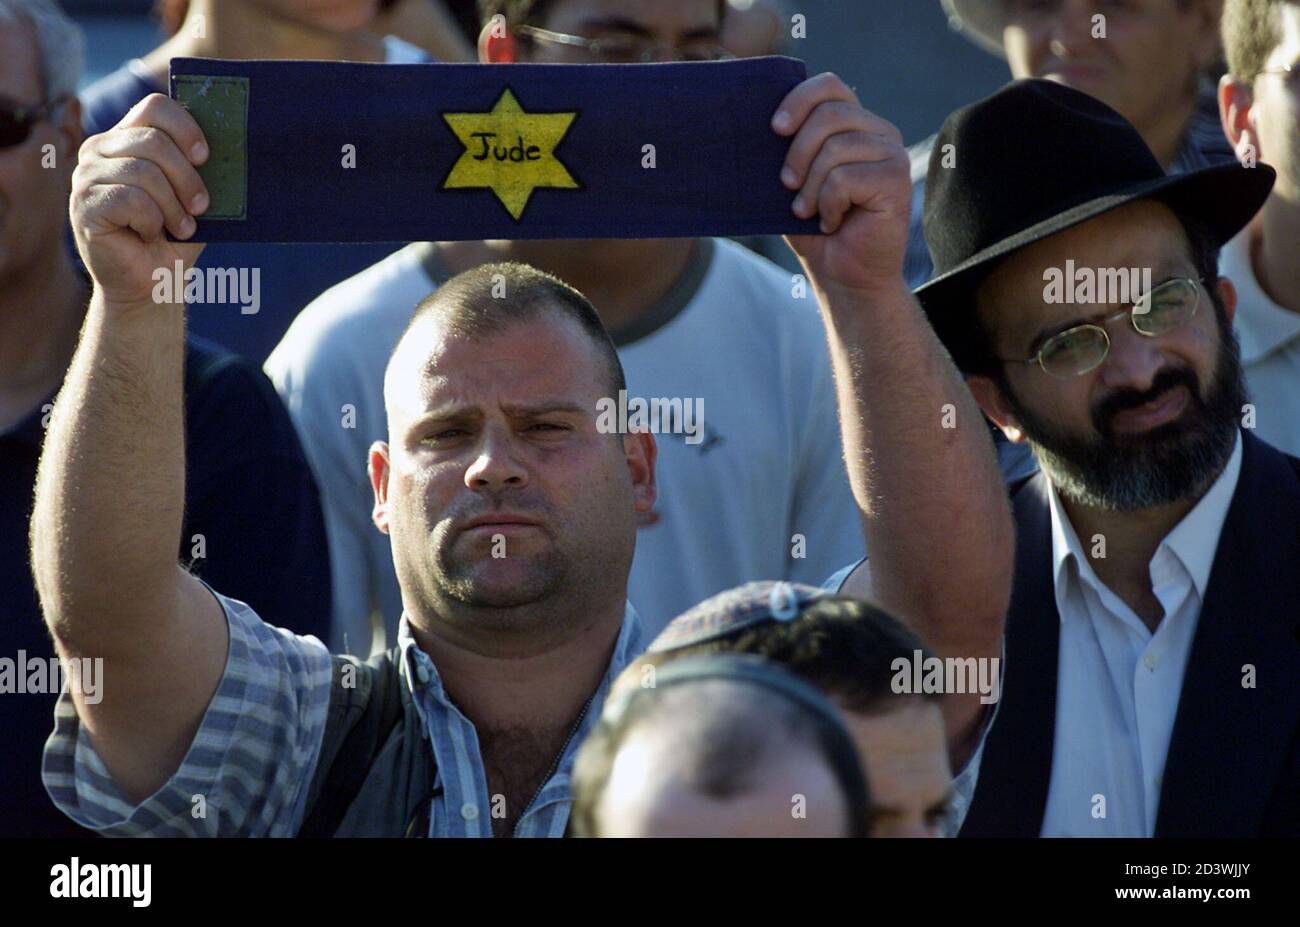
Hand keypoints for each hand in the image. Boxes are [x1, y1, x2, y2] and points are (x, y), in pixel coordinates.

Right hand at [70, 94, 209, 306]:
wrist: (153, 281)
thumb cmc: (175, 236)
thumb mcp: (194, 195)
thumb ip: (201, 167)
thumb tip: (232, 143)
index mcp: (127, 138)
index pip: (154, 106)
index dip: (185, 128)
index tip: (205, 157)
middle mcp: (100, 149)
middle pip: (153, 140)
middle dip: (187, 178)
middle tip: (200, 208)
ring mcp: (86, 174)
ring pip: (144, 172)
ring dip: (173, 206)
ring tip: (182, 227)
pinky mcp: (83, 203)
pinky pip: (130, 199)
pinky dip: (152, 221)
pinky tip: (150, 234)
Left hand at [772, 73, 910, 295]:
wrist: (843, 275)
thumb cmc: (814, 227)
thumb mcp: (792, 180)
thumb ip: (784, 146)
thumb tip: (759, 117)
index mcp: (855, 124)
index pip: (829, 86)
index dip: (798, 100)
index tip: (774, 129)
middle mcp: (879, 132)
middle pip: (829, 114)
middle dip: (797, 153)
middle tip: (788, 186)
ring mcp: (892, 153)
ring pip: (836, 148)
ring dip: (811, 187)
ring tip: (808, 211)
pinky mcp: (897, 179)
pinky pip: (845, 178)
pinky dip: (828, 204)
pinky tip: (832, 221)